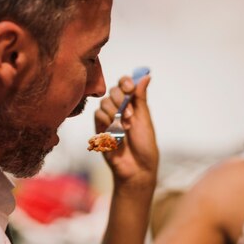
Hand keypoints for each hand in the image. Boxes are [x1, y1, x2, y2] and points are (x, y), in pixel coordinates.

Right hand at [94, 72, 157, 187]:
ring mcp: (108, 119)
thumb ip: (141, 97)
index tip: (130, 88)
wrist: (137, 168)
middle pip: (113, 91)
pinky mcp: (99, 129)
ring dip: (115, 113)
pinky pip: (98, 115)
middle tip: (129, 115)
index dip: (125, 82)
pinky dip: (107, 121)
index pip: (124, 84)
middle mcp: (119, 110)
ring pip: (104, 103)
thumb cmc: (144, 145)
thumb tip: (146, 75)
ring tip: (125, 128)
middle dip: (121, 100)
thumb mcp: (144, 119)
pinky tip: (115, 133)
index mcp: (132, 105)